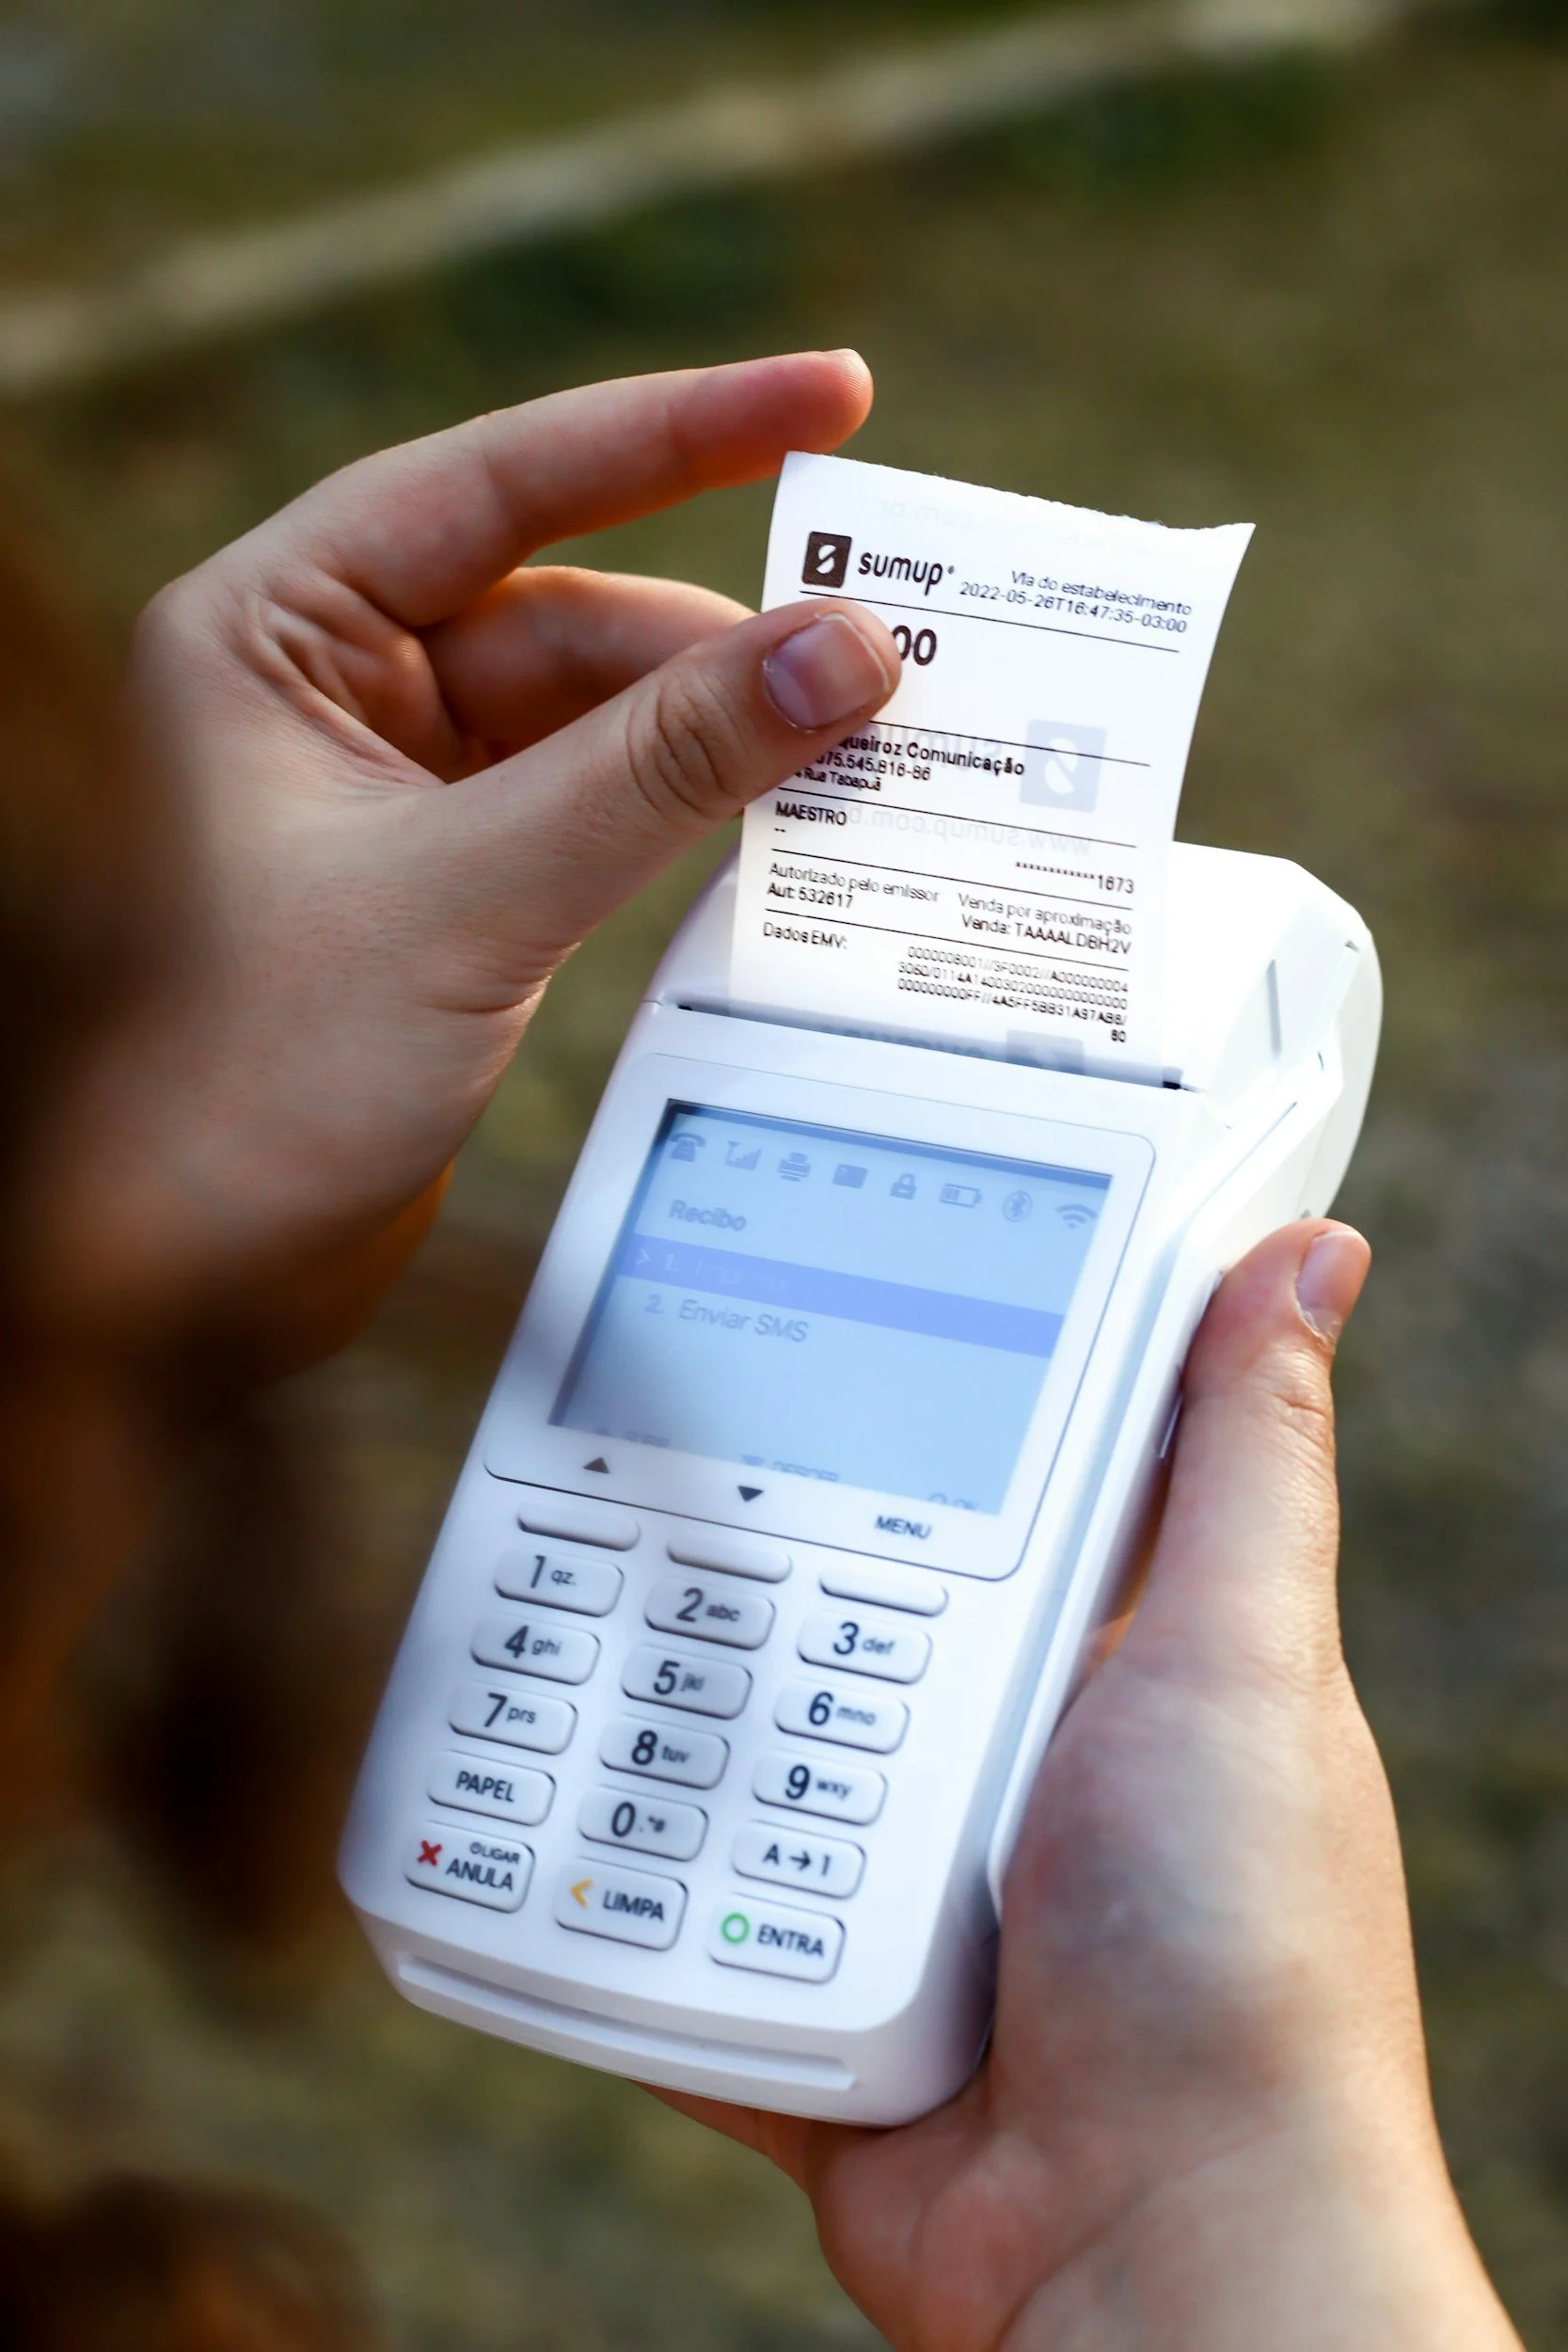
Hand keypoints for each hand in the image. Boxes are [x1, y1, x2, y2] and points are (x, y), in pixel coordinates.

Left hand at [35, 353, 897, 1366]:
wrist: (193, 1280)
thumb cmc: (253, 1081)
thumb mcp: (476, 896)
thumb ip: (662, 770)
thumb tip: (843, 653)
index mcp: (268, 632)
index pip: (497, 483)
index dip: (676, 431)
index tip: (832, 395)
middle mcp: (322, 689)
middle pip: (569, 611)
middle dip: (721, 642)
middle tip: (885, 660)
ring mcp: (389, 788)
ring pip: (594, 718)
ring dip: (716, 738)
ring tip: (858, 753)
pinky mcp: (446, 882)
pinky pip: (591, 806)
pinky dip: (683, 814)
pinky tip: (779, 825)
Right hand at [663, 1222, 1521, 2351]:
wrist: (1155, 2262)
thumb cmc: (1238, 1954)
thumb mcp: (1242, 1653)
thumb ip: (1243, 1459)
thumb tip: (1313, 1250)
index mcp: (1103, 1656)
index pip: (989, 1487)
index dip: (906, 1402)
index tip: (802, 1317)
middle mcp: (1004, 1761)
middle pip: (835, 1615)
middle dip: (746, 1569)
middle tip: (627, 1468)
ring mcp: (908, 1886)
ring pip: (743, 1762)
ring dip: (667, 1731)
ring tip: (555, 1635)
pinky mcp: (822, 2008)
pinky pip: (690, 1930)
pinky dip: (622, 1898)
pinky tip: (542, 1828)